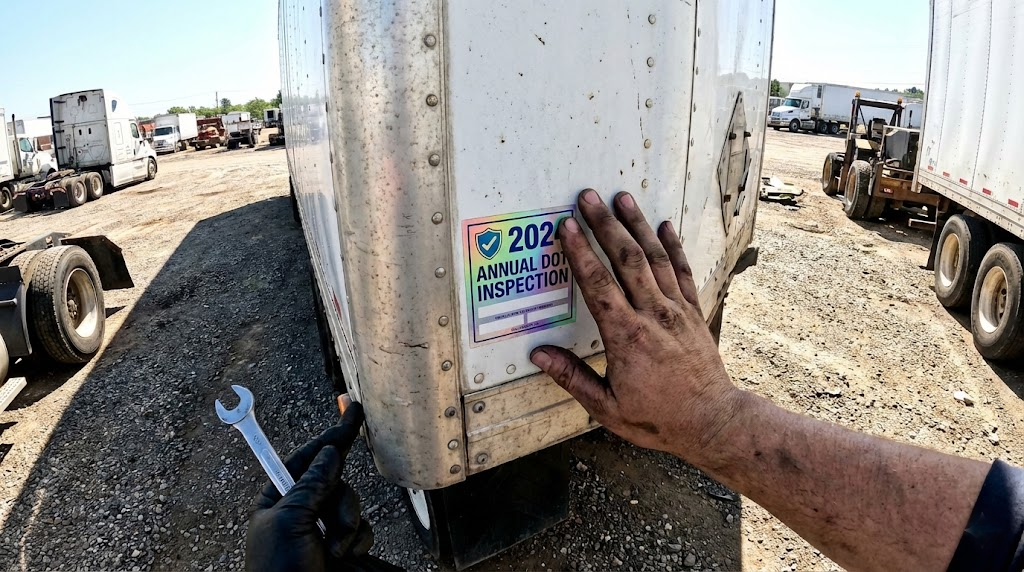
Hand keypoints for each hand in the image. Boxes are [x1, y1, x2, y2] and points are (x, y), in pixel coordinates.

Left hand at [245, 403, 374, 571]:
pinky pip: (363, 529)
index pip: (305, 457)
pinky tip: (343, 559)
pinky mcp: (346, 549)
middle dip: (340, 500)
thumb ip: (311, 484)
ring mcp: (325, 531)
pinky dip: (358, 541)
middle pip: (335, 480)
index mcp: (278, 501)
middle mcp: (303, 512)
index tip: (353, 412)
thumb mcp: (289, 523)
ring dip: (348, 526)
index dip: (329, 436)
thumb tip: (329, 452)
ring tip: (333, 552)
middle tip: (331, 526)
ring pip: (353, 505)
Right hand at [530, 189, 744, 464]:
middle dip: (605, 224)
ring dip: (636, 225)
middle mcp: (652, 315)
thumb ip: (572, 377)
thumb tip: (538, 355)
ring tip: (621, 197)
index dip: (580, 252)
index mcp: (625, 337)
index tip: (567, 225)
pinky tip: (663, 225)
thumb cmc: (657, 418)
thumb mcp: (606, 407)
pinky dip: (672, 246)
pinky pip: (681, 271)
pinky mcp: (693, 312)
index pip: (597, 285)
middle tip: (588, 195)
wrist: (712, 422)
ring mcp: (676, 310)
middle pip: (626, 259)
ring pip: (654, 258)